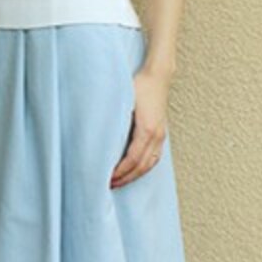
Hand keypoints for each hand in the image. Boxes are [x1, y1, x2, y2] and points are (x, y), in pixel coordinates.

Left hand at [110, 66, 169, 187]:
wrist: (158, 76)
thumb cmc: (139, 86)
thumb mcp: (124, 102)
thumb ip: (115, 120)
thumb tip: (100, 137)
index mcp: (147, 130)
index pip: (132, 159)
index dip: (120, 172)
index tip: (107, 178)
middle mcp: (156, 136)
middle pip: (141, 166)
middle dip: (126, 178)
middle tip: (110, 185)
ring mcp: (161, 135)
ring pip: (150, 164)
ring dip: (135, 175)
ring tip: (120, 181)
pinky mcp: (162, 133)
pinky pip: (154, 157)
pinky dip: (144, 167)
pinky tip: (134, 170)